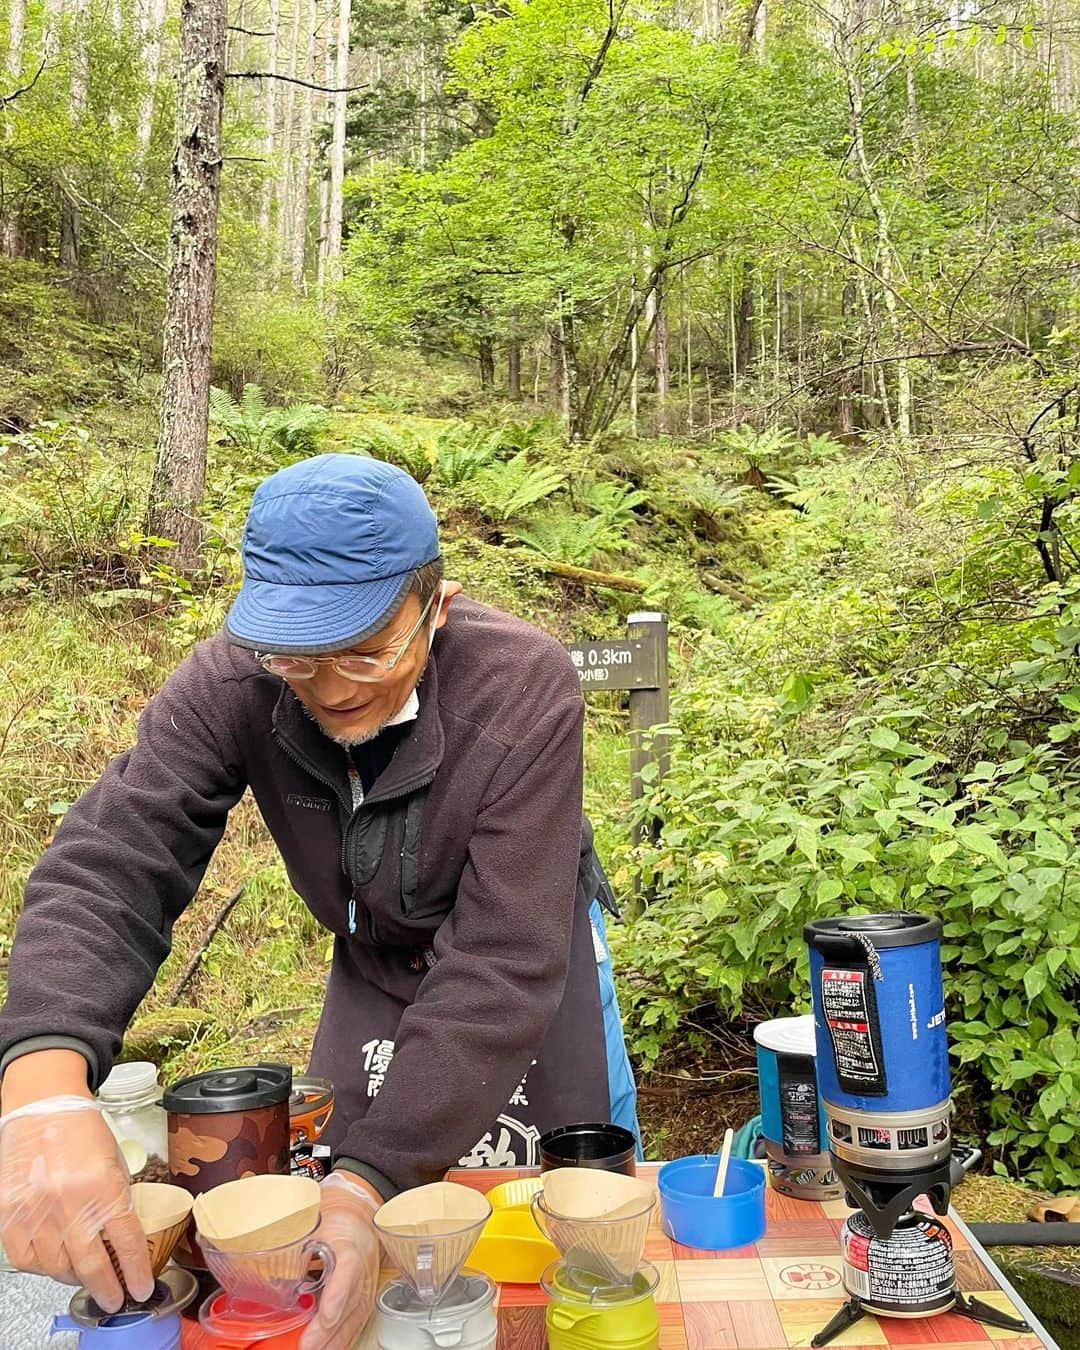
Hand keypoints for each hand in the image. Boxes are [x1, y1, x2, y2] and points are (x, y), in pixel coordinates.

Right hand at [0, 1095, 153, 1310]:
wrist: (43, 1107)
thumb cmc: (82, 1130)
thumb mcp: (115, 1162)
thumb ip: (118, 1201)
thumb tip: (123, 1241)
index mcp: (104, 1187)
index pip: (127, 1243)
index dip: (137, 1273)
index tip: (141, 1289)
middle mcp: (69, 1203)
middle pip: (92, 1266)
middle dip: (108, 1289)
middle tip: (114, 1299)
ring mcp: (36, 1211)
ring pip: (57, 1268)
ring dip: (74, 1278)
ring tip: (85, 1276)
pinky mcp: (9, 1214)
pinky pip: (25, 1258)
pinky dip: (41, 1267)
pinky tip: (53, 1263)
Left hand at [300, 1170, 380, 1349]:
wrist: (358, 1220)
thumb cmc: (336, 1222)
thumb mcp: (316, 1225)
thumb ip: (296, 1245)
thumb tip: (267, 1263)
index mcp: (350, 1247)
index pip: (348, 1272)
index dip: (337, 1297)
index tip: (325, 1316)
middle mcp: (362, 1271)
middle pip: (350, 1304)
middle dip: (328, 1330)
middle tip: (307, 1346)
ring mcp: (365, 1288)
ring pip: (354, 1319)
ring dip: (334, 1340)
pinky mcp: (364, 1300)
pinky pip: (355, 1324)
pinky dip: (342, 1340)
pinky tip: (328, 1349)